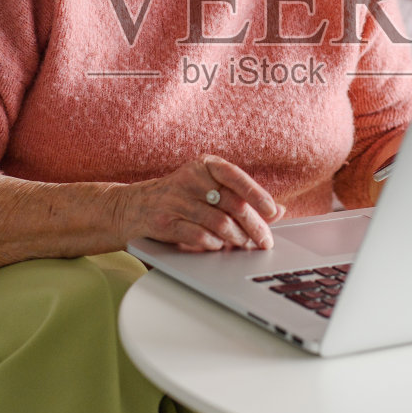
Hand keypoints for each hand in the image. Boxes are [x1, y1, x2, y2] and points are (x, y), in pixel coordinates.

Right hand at [112, 154, 285, 251]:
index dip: (258, 195)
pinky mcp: (164, 221)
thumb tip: (279, 211)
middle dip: (253, 226)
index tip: (273, 212)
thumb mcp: (208, 189)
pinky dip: (214, 244)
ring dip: (236, 238)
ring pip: (218, 222)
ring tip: (244, 246)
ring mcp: (175, 199)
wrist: (132, 207)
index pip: (236, 177)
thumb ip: (241, 197)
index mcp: (204, 165)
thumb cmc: (180, 198)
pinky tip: (219, 247)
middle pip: (232, 204)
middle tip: (264, 242)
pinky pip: (198, 235)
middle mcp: (189, 178)